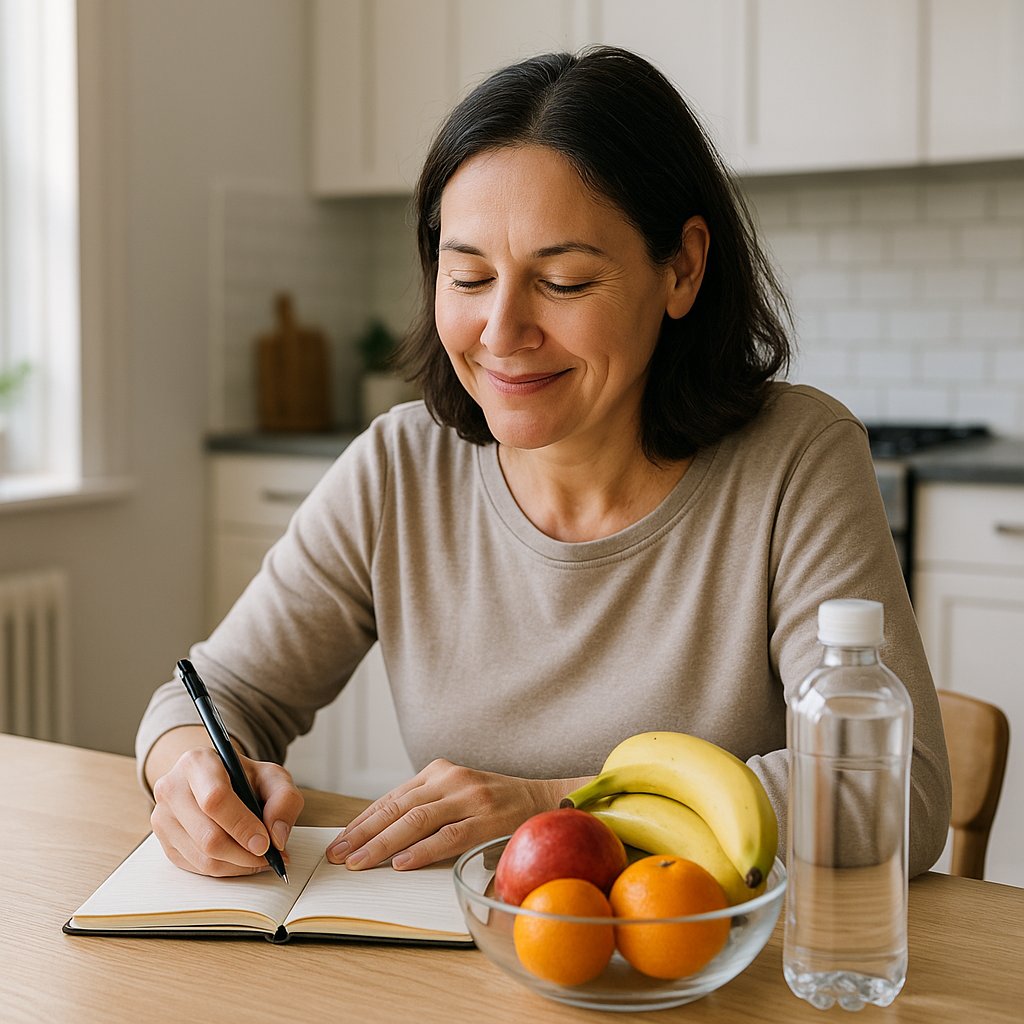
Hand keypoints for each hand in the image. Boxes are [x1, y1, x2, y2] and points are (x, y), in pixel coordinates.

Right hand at [150, 746, 304, 876]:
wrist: (215, 779)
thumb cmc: (243, 778)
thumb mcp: (272, 777)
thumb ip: (284, 799)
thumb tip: (277, 836)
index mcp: (197, 762)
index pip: (215, 800)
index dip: (242, 826)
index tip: (265, 843)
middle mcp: (171, 788)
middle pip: (208, 836)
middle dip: (244, 853)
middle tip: (268, 855)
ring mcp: (162, 817)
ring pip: (202, 858)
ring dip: (237, 865)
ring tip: (259, 857)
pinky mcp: (164, 842)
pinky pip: (196, 868)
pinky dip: (225, 869)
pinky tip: (241, 858)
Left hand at [325, 758, 590, 870]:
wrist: (547, 800)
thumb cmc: (497, 805)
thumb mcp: (457, 797)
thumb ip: (427, 810)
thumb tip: (383, 840)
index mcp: (439, 772)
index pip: (391, 798)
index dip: (363, 821)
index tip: (340, 840)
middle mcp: (451, 779)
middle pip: (397, 808)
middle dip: (363, 833)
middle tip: (338, 855)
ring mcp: (470, 796)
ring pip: (416, 820)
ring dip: (382, 843)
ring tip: (359, 862)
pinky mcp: (488, 818)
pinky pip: (448, 835)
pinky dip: (422, 849)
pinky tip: (401, 862)